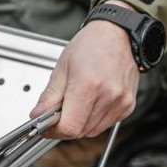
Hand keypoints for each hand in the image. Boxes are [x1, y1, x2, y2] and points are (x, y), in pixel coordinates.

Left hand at [29, 7, 139, 138]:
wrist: (117, 34)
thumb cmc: (91, 45)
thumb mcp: (62, 67)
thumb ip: (49, 96)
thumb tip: (38, 116)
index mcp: (88, 85)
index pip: (69, 127)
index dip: (54, 131)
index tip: (46, 127)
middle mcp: (108, 95)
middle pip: (80, 131)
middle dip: (66, 125)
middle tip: (59, 110)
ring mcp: (121, 102)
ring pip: (93, 131)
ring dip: (80, 123)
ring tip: (77, 101)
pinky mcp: (128, 105)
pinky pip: (106, 124)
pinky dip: (95, 119)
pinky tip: (92, 101)